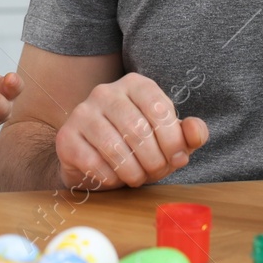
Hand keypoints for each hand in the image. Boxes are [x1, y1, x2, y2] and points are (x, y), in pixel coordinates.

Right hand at [55, 73, 208, 190]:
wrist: (92, 157)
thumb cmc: (137, 145)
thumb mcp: (168, 139)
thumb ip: (188, 134)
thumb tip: (196, 132)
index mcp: (135, 84)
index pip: (159, 108)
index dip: (173, 140)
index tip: (176, 159)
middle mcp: (106, 92)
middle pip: (138, 130)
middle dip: (154, 161)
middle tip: (155, 172)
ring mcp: (82, 112)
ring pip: (115, 148)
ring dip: (132, 172)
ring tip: (136, 177)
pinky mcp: (66, 137)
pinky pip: (93, 163)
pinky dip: (110, 178)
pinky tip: (113, 177)